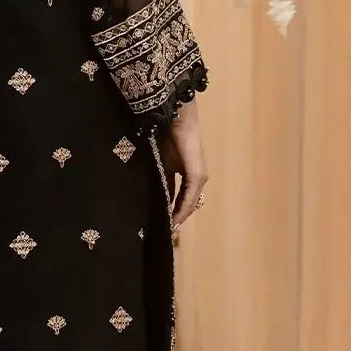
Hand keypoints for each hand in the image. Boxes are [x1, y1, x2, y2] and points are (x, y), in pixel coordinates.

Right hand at [158, 97, 207, 230]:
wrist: (175, 117)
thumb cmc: (165, 134)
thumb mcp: (160, 161)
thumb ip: (160, 177)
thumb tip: (151, 191)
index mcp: (187, 172)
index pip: (181, 197)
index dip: (173, 210)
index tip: (164, 224)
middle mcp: (196, 176)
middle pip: (188, 203)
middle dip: (177, 217)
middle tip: (167, 232)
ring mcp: (198, 176)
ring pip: (190, 203)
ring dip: (180, 216)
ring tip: (170, 229)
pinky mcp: (196, 175)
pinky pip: (189, 197)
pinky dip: (182, 209)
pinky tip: (174, 218)